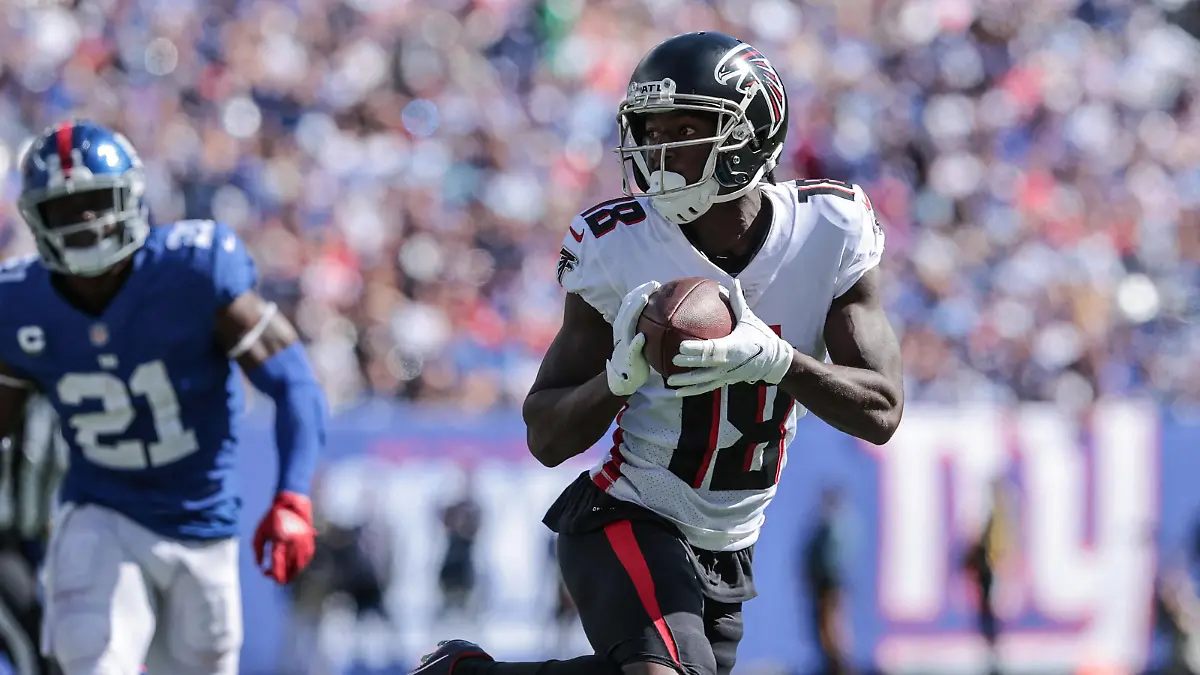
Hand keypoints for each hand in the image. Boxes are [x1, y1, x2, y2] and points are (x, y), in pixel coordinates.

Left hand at [253, 491, 316, 583]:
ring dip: (291, 573)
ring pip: (300, 567)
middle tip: (274, 576)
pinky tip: (293, 565)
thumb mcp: (259, 533)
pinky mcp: (310, 541)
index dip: (272, 575)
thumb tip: (260, 566)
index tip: (265, 573)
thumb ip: (258, 551)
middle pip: (289, 570)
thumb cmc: (272, 518)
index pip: (278, 566)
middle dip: (281, 576)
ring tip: (283, 572)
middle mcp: (294, 543)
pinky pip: (306, 559)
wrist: (291, 504)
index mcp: (280, 541)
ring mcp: (304, 543)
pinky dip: (300, 565)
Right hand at [606, 280, 659, 396]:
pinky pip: (630, 349)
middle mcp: (622, 332)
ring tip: (645, 298)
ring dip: (634, 310)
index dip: (641, 292)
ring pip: (626, 323)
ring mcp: (624, 344)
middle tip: (654, 285)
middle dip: (639, 294)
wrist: (625, 379)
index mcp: (625, 326)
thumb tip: (670, 317)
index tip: (655, 284)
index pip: (631, 304)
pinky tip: (641, 337)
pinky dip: (635, 342)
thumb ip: (651, 328)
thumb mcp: (643, 340)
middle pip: (628, 308)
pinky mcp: (627, 358)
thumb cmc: (637, 358)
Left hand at [667, 279, 792, 395]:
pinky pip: (706, 387)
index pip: (712, 349)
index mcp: (734, 347)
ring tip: (670, 381)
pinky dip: (692, 391)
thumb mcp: (750, 319)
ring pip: (704, 380)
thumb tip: (732, 281)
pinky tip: (677, 393)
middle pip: (706, 365)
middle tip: (673, 359)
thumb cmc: (762, 338)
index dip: (697, 349)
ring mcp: (727, 374)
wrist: (776, 362)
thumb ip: (737, 301)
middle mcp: (729, 364)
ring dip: (687, 382)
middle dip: (689, 362)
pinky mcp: (725, 381)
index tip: (682, 346)